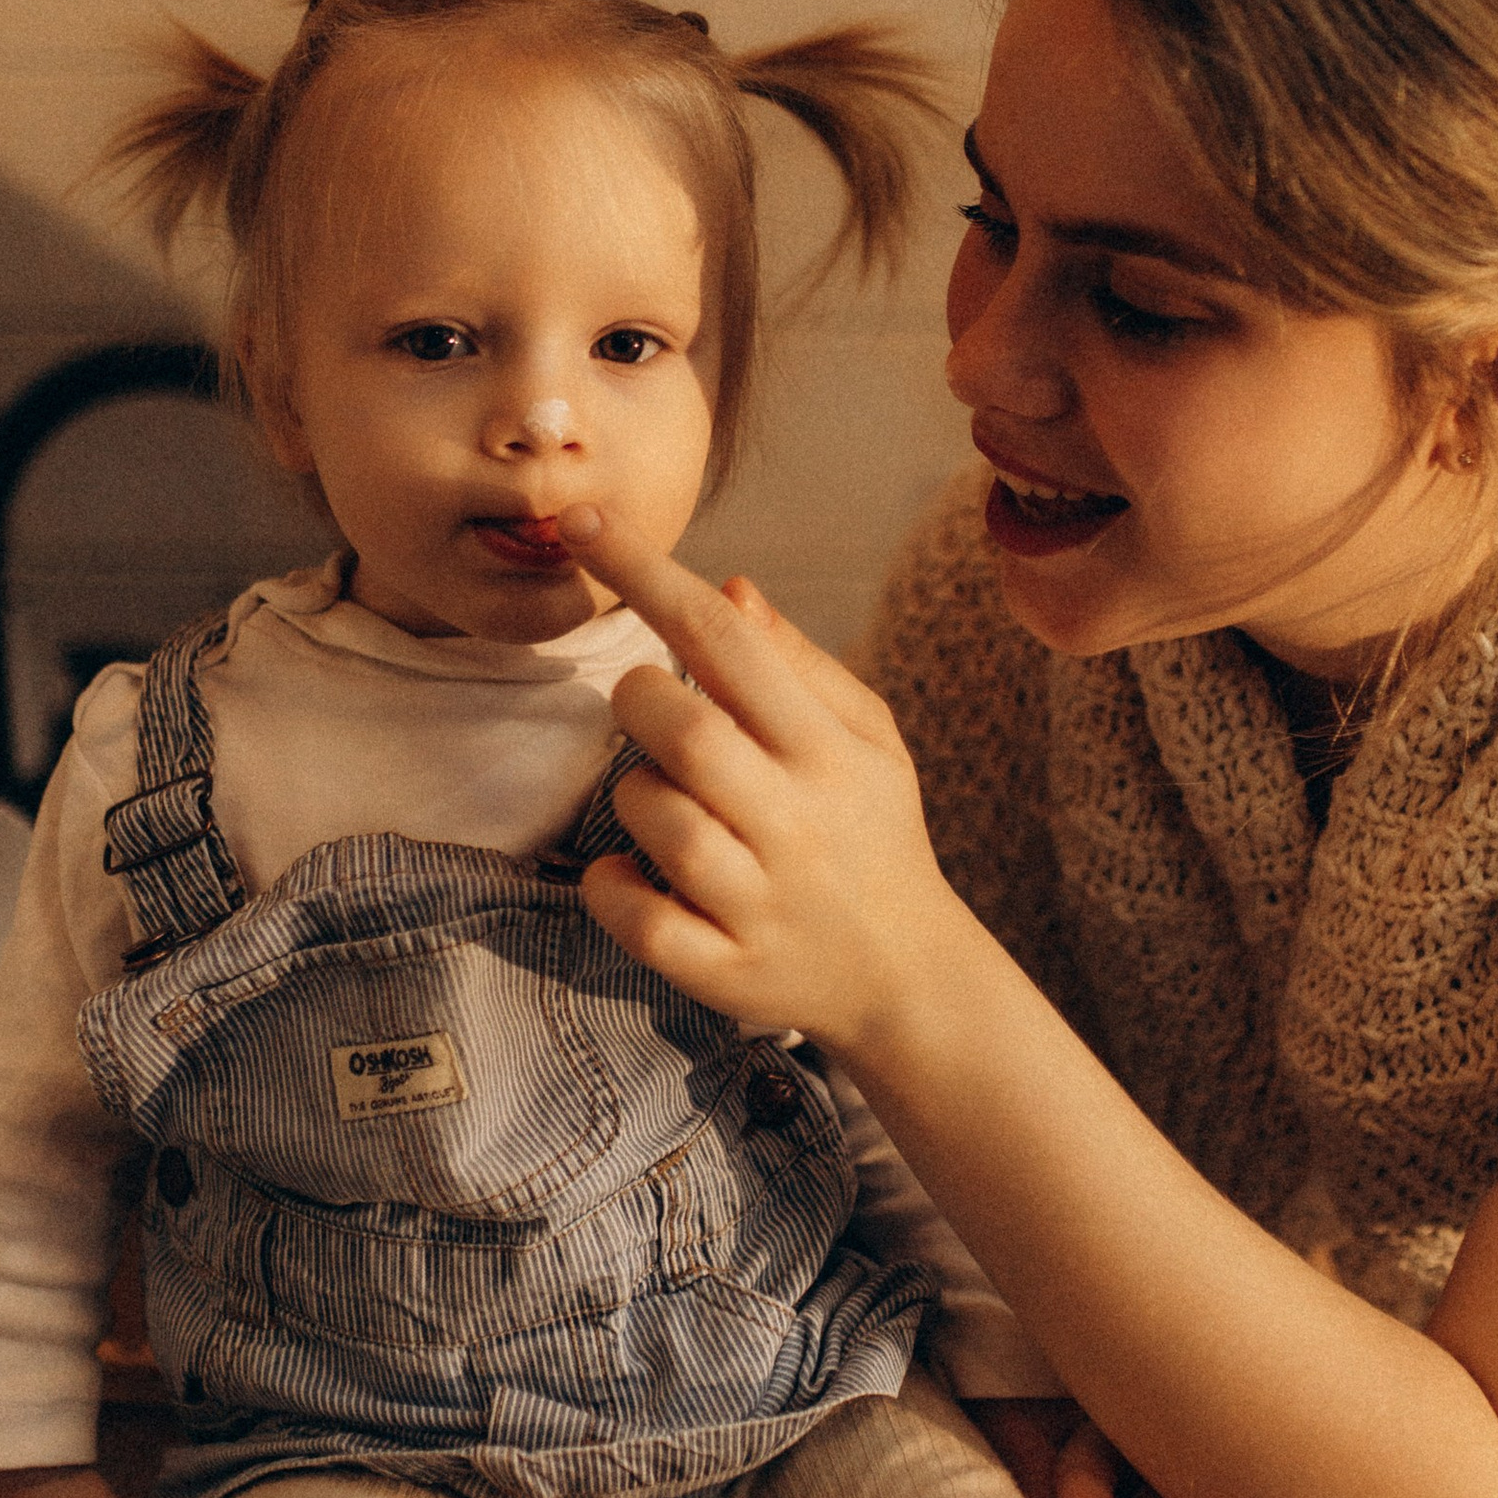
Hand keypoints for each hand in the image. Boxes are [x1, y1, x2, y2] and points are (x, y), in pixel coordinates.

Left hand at [556, 505, 969, 1054]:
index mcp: (829, 752)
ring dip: (632, 795)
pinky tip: (629, 872)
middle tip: (646, 707)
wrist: (911, 975)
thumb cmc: (872, 833)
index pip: (725, 642)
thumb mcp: (867, 738)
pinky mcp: (728, 969)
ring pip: (659, 822)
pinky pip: (642, 921)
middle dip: (637, 699)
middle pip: (685, 733)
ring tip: (664, 797)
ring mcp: (762, 901)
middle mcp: (798, 822)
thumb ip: (797, 664)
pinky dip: (614, 889)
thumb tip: (725, 588)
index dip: (647, 573)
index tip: (585, 523)